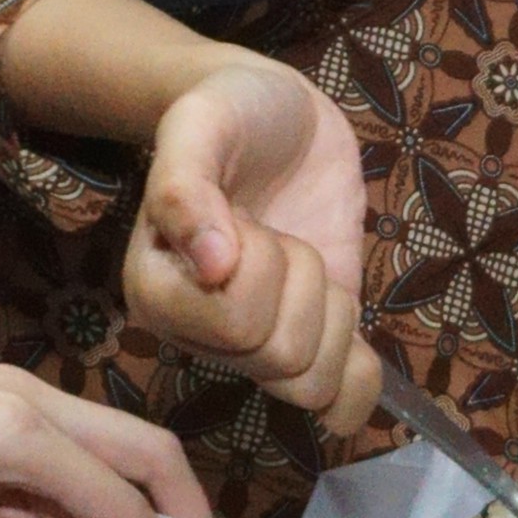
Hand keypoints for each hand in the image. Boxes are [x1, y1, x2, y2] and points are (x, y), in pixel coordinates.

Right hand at [128, 55, 376, 429]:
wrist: (277, 112)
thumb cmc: (228, 112)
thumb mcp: (200, 123)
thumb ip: (186, 185)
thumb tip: (212, 262)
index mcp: (157, 291)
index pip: (233, 325)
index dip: (261, 267)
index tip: (244, 218)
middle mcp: (199, 334)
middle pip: (278, 358)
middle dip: (301, 280)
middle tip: (279, 232)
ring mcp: (257, 345)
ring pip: (310, 385)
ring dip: (332, 317)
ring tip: (307, 262)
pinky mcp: (314, 339)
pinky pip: (340, 405)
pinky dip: (360, 378)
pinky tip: (349, 321)